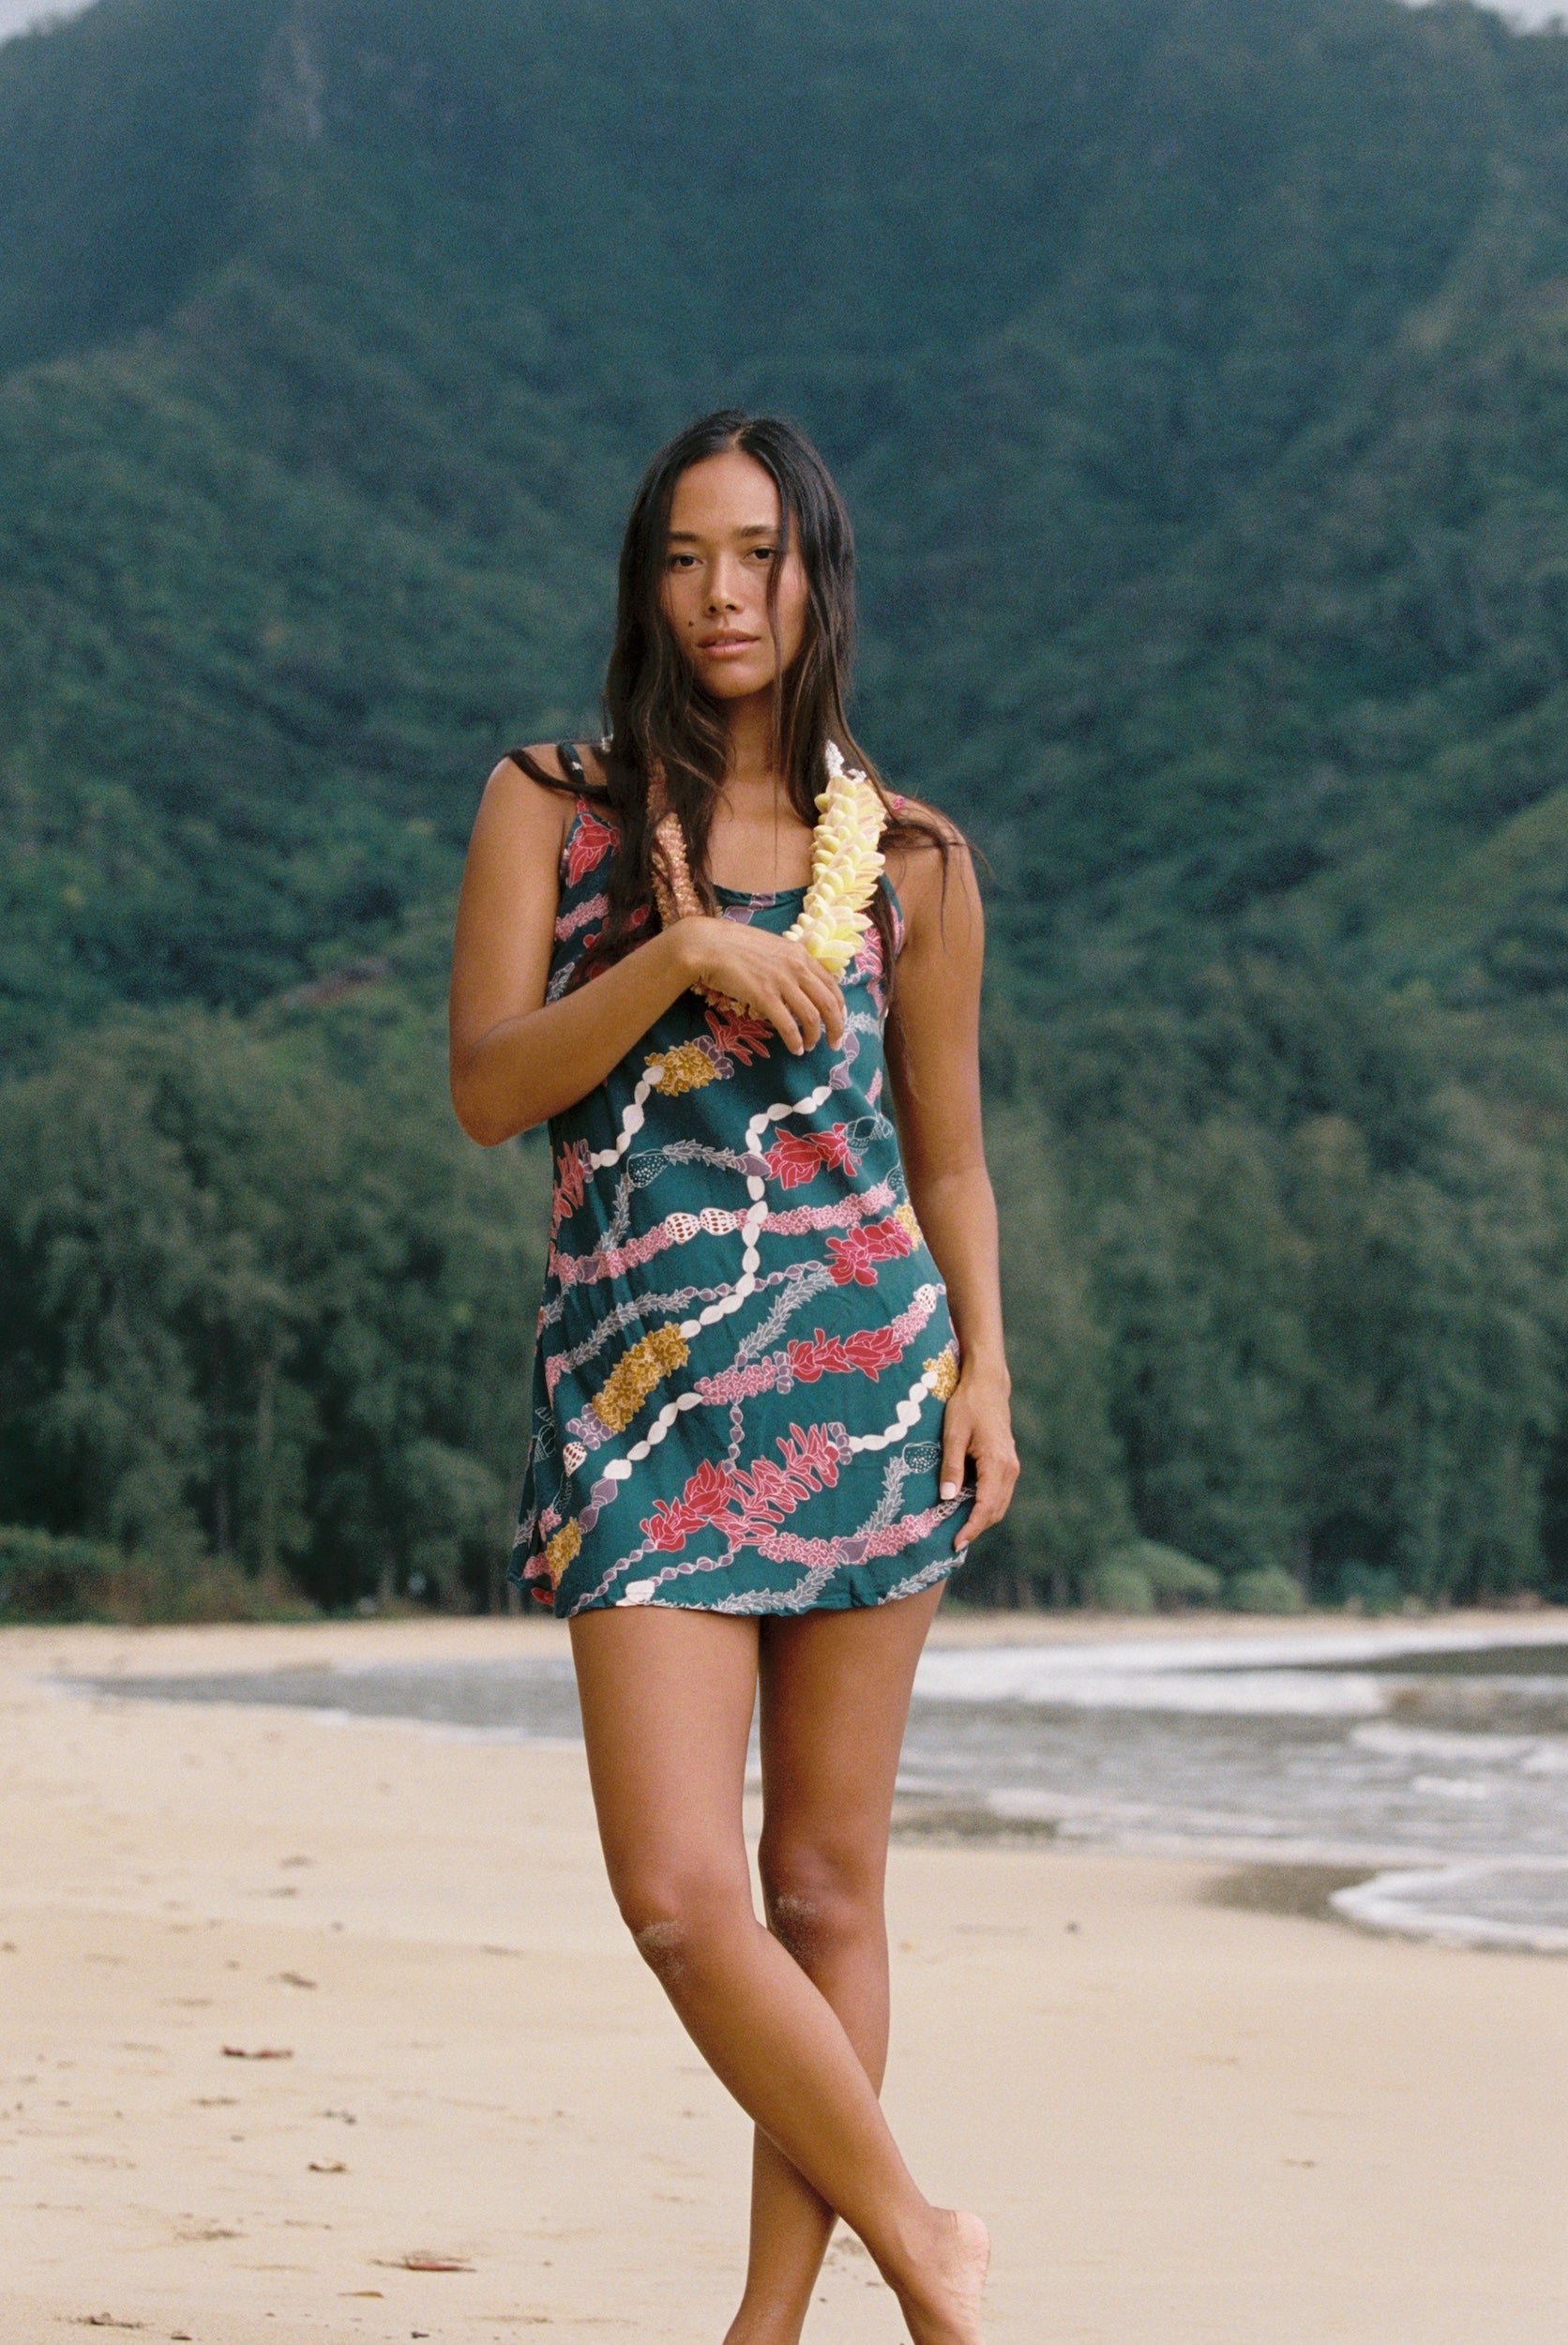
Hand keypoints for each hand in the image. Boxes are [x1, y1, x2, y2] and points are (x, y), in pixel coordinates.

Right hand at [672, 918, 846, 1055]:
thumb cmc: (734, 946)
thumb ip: (788, 962)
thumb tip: (797, 982)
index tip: (838, 1021)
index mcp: (800, 954)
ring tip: (809, 1047)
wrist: (708, 945)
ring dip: (815, 1037)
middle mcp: (796, 967)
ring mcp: (781, 981)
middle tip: (835, 1043)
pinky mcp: (764, 996)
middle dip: (836, 1027)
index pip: (832, 984)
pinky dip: (795, 1041)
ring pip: (812, 1017)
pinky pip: (788, 1025)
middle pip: (829, 1003)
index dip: (839, 1007)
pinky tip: (795, 1049)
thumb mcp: (771, 948)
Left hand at [938, 1366, 1018, 1552]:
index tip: (956, 1543)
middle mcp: (1009, 1468)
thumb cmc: (967, 1405)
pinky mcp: (1008, 1463)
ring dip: (982, 1519)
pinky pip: (999, 1493)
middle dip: (976, 1528)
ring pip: (1000, 1504)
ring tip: (959, 1529)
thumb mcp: (953, 1434)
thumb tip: (947, 1499)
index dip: (972, 1528)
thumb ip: (951, 1467)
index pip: (986, 1507)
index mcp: (996, 1463)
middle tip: (953, 1541)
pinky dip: (986, 1506)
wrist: (987, 1385)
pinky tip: (967, 1508)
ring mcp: (1011, 1466)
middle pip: (996, 1510)